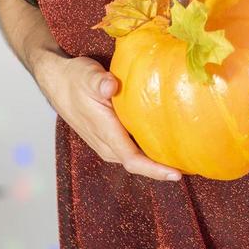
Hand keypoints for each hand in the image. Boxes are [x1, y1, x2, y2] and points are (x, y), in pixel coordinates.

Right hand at [32, 51, 180, 180]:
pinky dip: (148, 151)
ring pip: (134, 158)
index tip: (177, 174)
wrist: (56, 81)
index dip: (155, 170)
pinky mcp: (108, 138)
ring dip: (155, 161)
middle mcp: (106, 144)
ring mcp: (106, 143)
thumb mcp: (86, 75)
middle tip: (192, 166)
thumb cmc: (74, 78)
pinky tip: (164, 143)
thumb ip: (99, 81)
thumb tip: (110, 85)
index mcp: (104, 132)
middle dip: (162, 169)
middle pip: (138, 164)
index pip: (133, 160)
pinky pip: (131, 150)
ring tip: (182, 158)